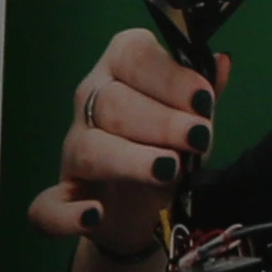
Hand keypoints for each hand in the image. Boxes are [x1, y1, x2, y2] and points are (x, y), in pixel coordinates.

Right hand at [23, 26, 216, 258]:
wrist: (139, 209)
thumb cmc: (166, 147)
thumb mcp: (191, 120)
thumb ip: (205, 95)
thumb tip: (222, 62)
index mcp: (119, 72)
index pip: (133, 57)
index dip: (168, 77)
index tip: (203, 100)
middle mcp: (89, 104)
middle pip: (112, 102)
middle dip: (160, 121)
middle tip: (198, 138)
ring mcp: (73, 152)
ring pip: (89, 148)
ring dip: (128, 158)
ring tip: (168, 168)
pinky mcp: (62, 199)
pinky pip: (48, 206)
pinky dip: (67, 213)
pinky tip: (94, 214)